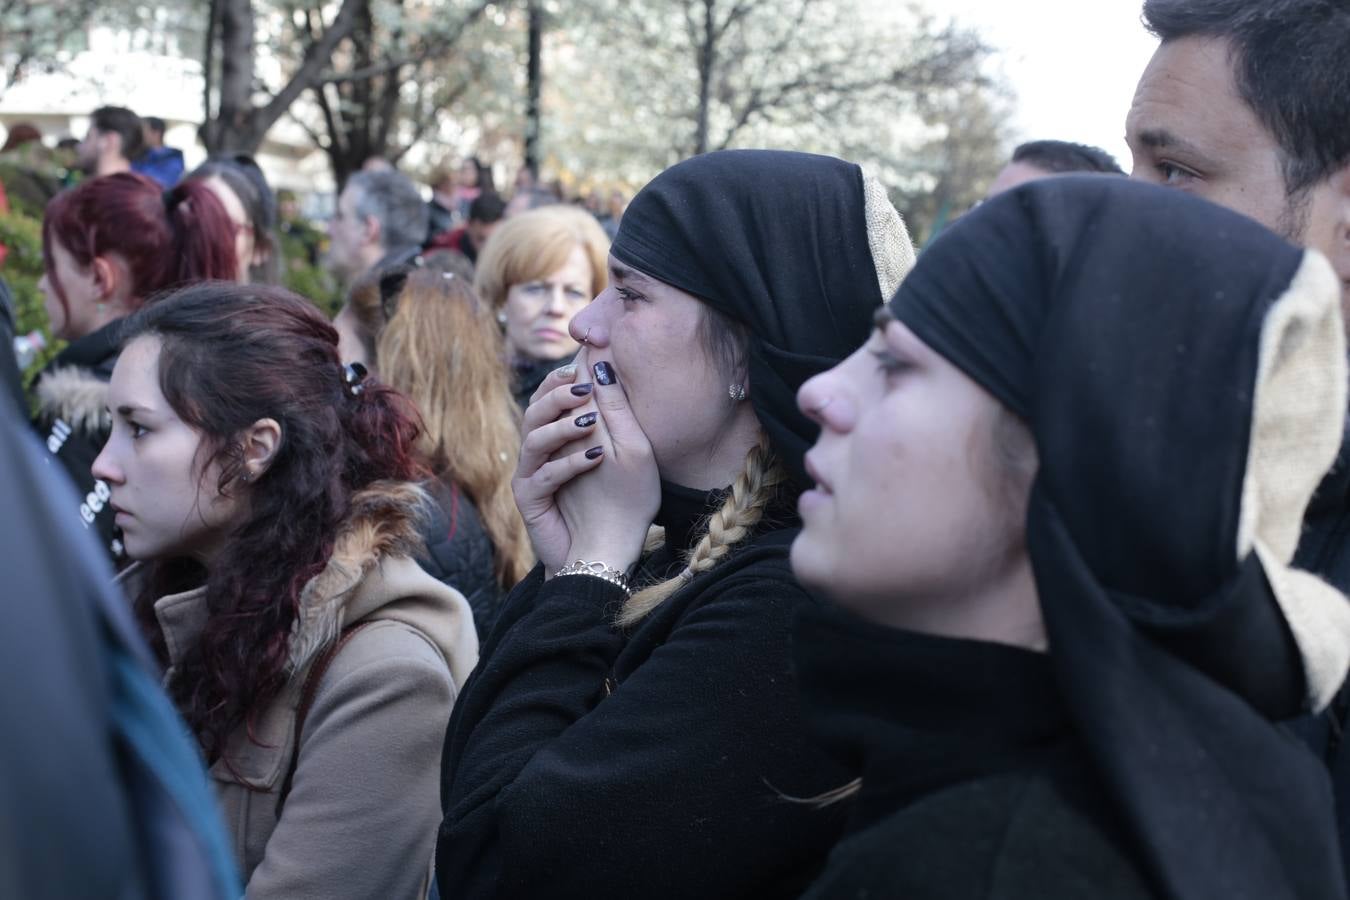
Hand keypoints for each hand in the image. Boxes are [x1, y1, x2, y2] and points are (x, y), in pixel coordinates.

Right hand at [513, 362, 604, 574]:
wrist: (600, 550)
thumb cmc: (617, 501)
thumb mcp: (625, 451)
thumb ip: (613, 412)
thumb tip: (604, 369)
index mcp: (558, 432)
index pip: (552, 394)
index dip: (565, 375)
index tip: (586, 356)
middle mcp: (539, 449)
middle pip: (535, 410)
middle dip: (557, 395)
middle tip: (583, 387)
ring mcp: (531, 473)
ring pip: (533, 439)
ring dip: (562, 426)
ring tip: (591, 422)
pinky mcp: (530, 499)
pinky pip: (543, 476)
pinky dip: (567, 464)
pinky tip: (594, 458)